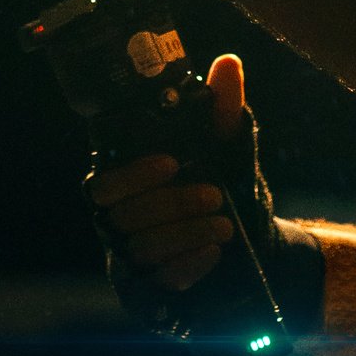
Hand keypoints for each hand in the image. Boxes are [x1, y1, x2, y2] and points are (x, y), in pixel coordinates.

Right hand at [91, 51, 250, 295]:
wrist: (253, 241)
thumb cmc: (228, 186)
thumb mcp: (230, 148)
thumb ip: (223, 109)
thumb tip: (227, 64)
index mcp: (126, 185)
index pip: (103, 183)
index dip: (132, 175)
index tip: (171, 163)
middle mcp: (119, 223)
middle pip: (122, 217)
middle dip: (171, 205)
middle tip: (214, 195)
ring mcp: (131, 259)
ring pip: (141, 249)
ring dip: (184, 234)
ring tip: (223, 226)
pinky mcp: (149, 291)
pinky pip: (157, 283)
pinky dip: (186, 266)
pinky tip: (211, 253)